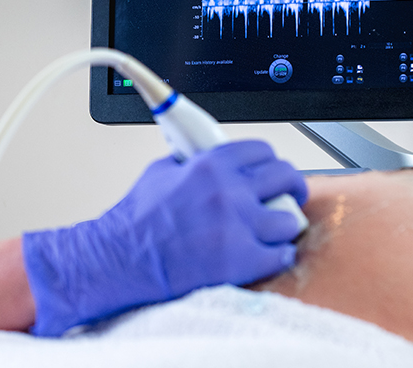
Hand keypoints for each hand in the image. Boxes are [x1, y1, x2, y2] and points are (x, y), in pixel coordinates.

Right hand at [21, 139, 307, 335]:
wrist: (122, 258)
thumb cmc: (136, 221)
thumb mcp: (162, 171)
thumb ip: (192, 162)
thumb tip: (205, 156)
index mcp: (211, 164)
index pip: (262, 151)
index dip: (268, 161)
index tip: (269, 171)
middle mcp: (229, 190)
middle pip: (286, 177)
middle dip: (290, 186)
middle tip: (287, 196)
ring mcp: (239, 225)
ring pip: (289, 219)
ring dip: (282, 225)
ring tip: (271, 231)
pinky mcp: (242, 260)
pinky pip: (283, 254)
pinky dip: (278, 255)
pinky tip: (267, 255)